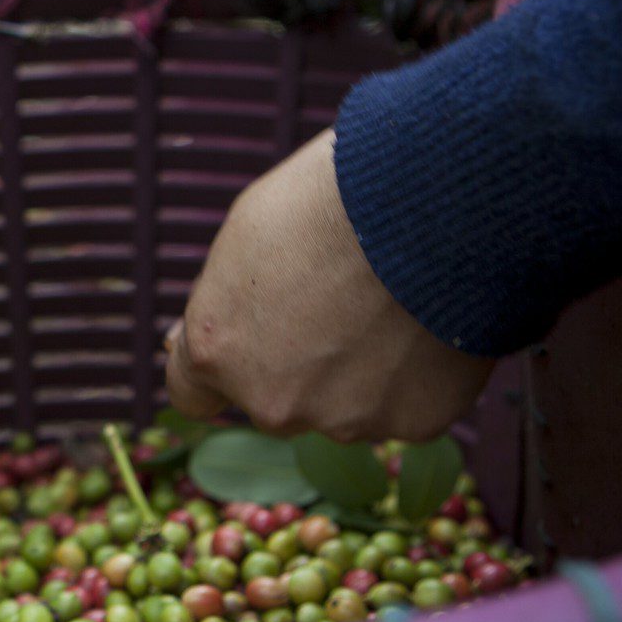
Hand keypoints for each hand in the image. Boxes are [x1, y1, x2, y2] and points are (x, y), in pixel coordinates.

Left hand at [165, 129, 492, 440]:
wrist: (428, 198)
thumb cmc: (327, 199)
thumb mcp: (243, 241)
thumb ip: (227, 309)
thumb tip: (198, 345)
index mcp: (217, 351)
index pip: (193, 396)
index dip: (224, 366)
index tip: (245, 342)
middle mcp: (273, 402)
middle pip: (276, 400)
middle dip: (297, 366)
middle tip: (339, 301)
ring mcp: (345, 419)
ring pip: (346, 406)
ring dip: (361, 371)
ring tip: (390, 302)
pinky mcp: (415, 423)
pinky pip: (407, 404)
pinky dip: (416, 375)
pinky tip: (428, 321)